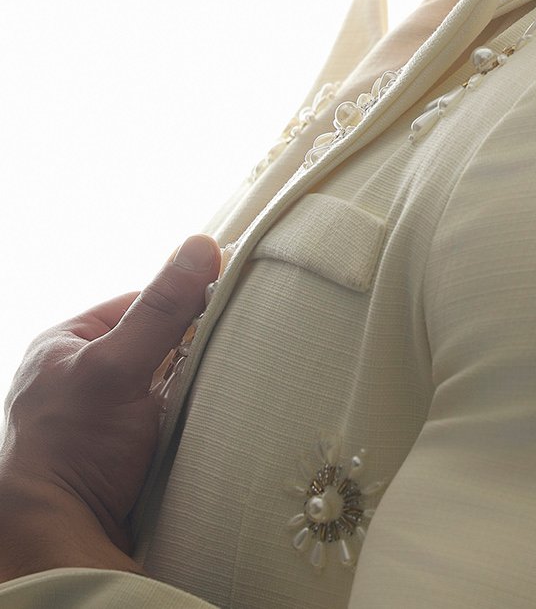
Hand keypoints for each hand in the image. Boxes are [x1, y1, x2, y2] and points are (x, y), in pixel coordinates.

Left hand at [0, 234, 220, 576]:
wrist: (62, 540)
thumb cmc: (72, 449)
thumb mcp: (117, 368)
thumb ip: (160, 309)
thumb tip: (201, 245)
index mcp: (67, 344)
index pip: (140, 303)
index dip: (181, 305)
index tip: (220, 311)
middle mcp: (81, 375)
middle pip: (157, 343)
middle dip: (190, 351)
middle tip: (223, 356)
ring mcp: (103, 416)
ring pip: (167, 381)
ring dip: (194, 386)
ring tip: (219, 388)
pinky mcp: (124, 450)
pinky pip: (169, 417)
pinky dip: (191, 417)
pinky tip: (209, 419)